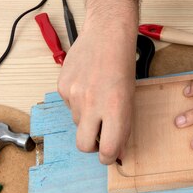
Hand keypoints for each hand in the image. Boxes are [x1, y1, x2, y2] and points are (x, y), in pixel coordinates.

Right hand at [57, 25, 136, 163]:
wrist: (107, 35)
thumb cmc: (124, 66)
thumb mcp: (131, 98)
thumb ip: (123, 125)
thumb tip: (116, 149)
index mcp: (116, 109)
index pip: (108, 149)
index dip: (108, 158)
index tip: (109, 156)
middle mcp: (92, 104)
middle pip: (83, 145)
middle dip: (92, 147)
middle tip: (100, 138)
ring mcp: (74, 95)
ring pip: (77, 123)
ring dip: (87, 119)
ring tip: (97, 98)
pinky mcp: (62, 86)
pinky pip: (68, 106)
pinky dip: (77, 102)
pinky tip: (87, 86)